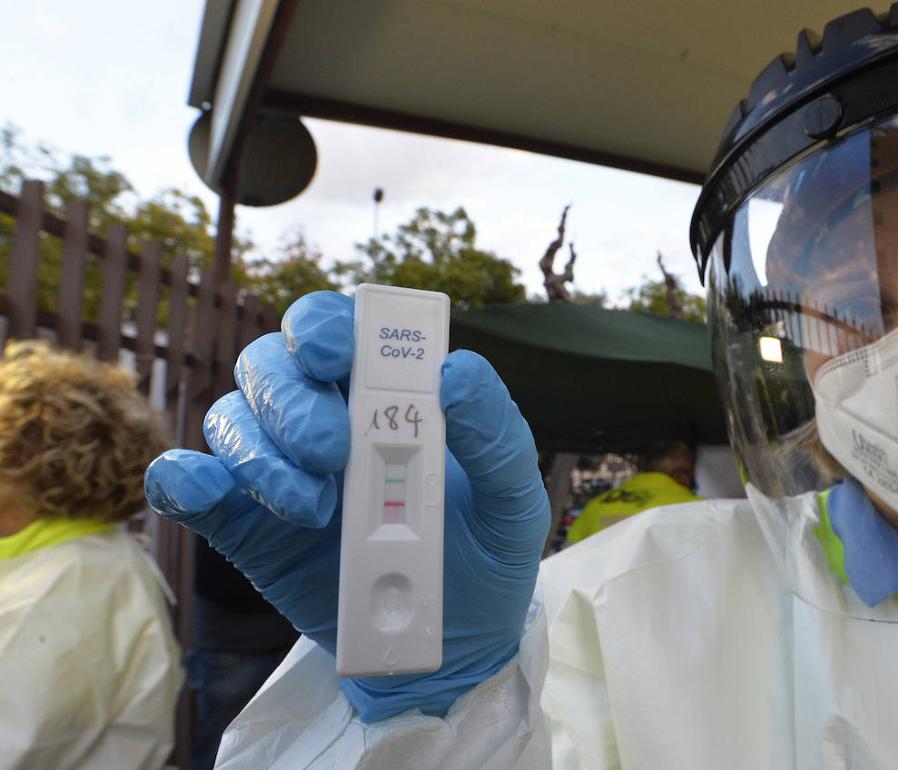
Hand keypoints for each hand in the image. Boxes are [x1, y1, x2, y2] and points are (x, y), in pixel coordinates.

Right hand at [145, 291, 549, 720]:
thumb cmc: (485, 552)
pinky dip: (183, 480)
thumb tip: (457, 371)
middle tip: (333, 451)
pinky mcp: (246, 527)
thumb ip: (495, 433)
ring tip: (314, 507)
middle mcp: (322, 418)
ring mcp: (278, 471)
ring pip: (230, 420)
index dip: (319, 325)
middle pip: (270, 366)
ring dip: (258, 453)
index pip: (333, 329)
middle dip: (292, 400)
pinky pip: (188, 487)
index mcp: (384, 392)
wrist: (454, 644)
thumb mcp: (511, 498)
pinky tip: (206, 492)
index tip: (331, 351)